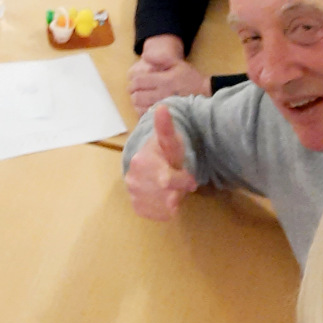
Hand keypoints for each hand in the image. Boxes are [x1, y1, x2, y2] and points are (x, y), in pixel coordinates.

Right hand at [125, 106, 197, 220]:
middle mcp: (133, 179)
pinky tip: (165, 195)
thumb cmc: (163, 152)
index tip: (188, 177)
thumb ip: (166, 127)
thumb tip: (162, 107)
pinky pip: (162, 215)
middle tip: (177, 180)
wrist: (148, 165)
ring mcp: (134, 195)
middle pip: (169, 197)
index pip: (167, 181)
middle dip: (178, 189)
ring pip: (167, 208)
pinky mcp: (137, 208)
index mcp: (141, 161)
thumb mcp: (169, 140)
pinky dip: (168, 208)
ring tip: (171, 187)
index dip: (182, 180)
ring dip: (174, 199)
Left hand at [127, 34, 192, 111]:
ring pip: (140, 107)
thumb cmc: (190, 79)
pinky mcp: (167, 117)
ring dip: (137, 103)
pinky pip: (148, 117)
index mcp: (164, 80)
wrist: (206, 95)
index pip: (139, 81)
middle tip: (135, 91)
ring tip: (140, 99)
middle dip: (133, 93)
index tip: (134, 82)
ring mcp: (164, 107)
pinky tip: (146, 108)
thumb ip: (160, 58)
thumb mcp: (178, 64)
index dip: (133, 81)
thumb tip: (144, 56)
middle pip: (137, 96)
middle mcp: (163, 95)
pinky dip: (143, 112)